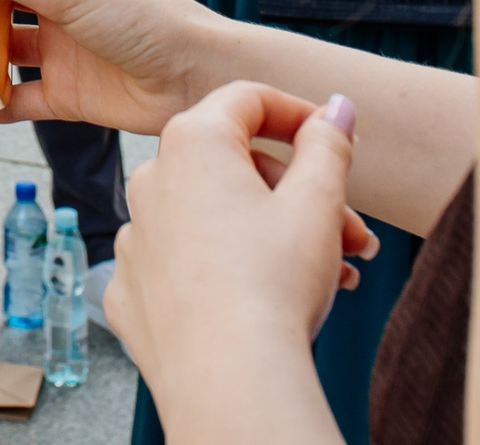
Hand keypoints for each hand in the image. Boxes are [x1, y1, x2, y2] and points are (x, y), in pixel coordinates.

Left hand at [110, 84, 378, 421]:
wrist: (230, 378)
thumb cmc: (273, 284)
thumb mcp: (316, 201)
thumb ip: (327, 144)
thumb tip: (335, 108)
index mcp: (193, 143)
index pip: (247, 100)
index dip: (298, 114)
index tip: (333, 140)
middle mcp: (151, 180)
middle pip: (235, 167)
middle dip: (300, 195)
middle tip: (349, 233)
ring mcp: (136, 237)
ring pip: (212, 218)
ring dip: (271, 236)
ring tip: (333, 275)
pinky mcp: (130, 290)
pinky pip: (183, 265)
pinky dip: (221, 272)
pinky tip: (266, 301)